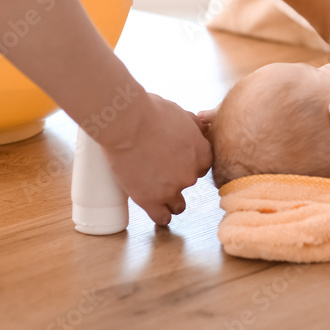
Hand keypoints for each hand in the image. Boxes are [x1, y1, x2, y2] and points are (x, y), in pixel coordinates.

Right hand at [100, 93, 212, 225]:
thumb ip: (194, 125)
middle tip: (158, 168)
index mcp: (202, 154)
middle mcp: (191, 174)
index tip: (177, 162)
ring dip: (170, 200)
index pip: (202, 166)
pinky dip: (160, 216)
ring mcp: (172, 189)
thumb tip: (202, 127)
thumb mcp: (182, 114)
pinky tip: (155, 210)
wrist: (127, 123)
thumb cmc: (151, 112)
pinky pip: (161, 217)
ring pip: (178, 205)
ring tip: (156, 192)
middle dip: (176, 177)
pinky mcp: (150, 200)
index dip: (189, 163)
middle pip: (188, 182)